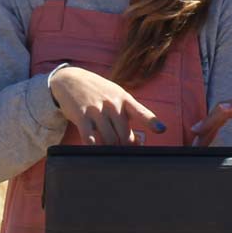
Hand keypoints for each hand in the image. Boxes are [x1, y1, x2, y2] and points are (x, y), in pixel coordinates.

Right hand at [49, 66, 166, 144]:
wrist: (70, 79)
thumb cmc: (98, 92)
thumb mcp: (115, 97)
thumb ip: (127, 117)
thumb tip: (136, 142)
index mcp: (123, 98)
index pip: (140, 112)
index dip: (151, 122)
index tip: (161, 130)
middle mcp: (111, 103)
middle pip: (124, 134)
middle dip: (125, 147)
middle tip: (123, 153)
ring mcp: (96, 109)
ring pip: (109, 139)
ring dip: (110, 149)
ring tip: (108, 152)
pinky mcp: (81, 116)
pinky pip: (89, 137)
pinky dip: (93, 147)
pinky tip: (94, 149)